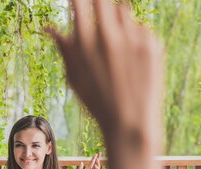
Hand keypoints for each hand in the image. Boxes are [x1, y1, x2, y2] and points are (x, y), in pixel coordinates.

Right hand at [46, 0, 163, 149]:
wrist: (130, 123)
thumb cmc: (97, 102)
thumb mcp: (74, 78)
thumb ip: (64, 49)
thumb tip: (49, 28)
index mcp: (85, 45)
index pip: (79, 4)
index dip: (78, 0)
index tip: (77, 0)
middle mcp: (108, 36)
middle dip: (97, 1)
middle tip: (96, 7)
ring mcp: (132, 38)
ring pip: (122, 10)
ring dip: (116, 20)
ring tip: (115, 47)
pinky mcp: (151, 44)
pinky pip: (140, 28)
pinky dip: (134, 38)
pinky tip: (131, 61)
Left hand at [75, 152, 100, 168]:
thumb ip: (80, 168)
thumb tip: (82, 162)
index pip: (91, 163)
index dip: (93, 159)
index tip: (96, 154)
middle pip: (96, 164)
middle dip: (98, 159)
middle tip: (100, 153)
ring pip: (97, 167)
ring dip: (97, 163)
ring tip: (97, 159)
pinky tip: (96, 166)